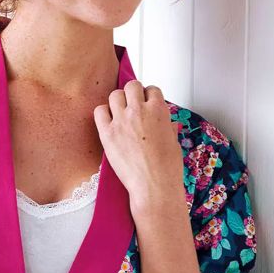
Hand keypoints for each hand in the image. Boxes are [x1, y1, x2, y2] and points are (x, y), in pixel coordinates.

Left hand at [93, 79, 184, 212]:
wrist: (154, 186)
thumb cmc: (166, 169)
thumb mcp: (174, 142)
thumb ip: (168, 128)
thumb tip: (167, 124)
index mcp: (159, 111)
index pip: (151, 89)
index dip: (149, 96)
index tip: (147, 103)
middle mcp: (139, 111)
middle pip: (132, 86)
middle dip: (133, 94)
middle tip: (132, 105)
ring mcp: (121, 121)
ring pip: (114, 95)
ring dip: (118, 102)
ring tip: (120, 114)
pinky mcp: (107, 133)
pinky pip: (99, 111)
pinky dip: (103, 114)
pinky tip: (108, 122)